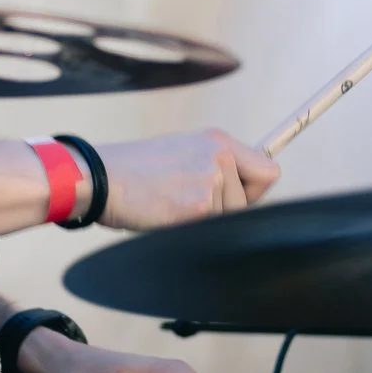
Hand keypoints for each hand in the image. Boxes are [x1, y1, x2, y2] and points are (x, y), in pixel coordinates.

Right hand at [96, 129, 278, 231]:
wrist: (102, 177)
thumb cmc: (135, 171)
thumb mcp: (183, 152)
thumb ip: (216, 166)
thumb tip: (244, 194)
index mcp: (217, 141)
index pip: (269, 172)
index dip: (253, 191)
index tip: (236, 198)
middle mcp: (220, 156)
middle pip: (249, 203)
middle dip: (223, 211)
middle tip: (185, 201)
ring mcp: (212, 180)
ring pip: (229, 219)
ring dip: (204, 221)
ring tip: (172, 205)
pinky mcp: (200, 206)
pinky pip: (211, 231)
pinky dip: (190, 230)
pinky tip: (167, 215)